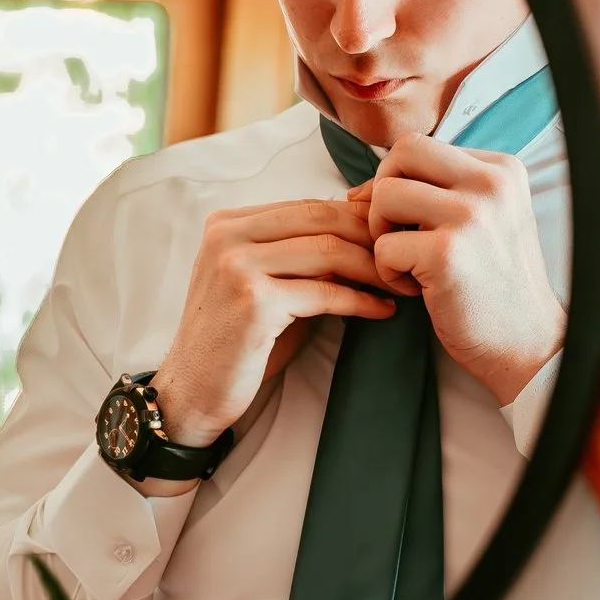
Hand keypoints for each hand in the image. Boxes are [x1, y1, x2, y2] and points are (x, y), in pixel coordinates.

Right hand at [147, 200, 395, 456]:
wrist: (192, 394)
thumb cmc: (237, 345)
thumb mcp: (264, 285)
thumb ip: (300, 255)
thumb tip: (366, 233)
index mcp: (227, 223)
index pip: (309, 205)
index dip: (359, 220)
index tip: (394, 240)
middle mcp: (227, 235)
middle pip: (323, 218)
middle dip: (374, 238)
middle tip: (407, 260)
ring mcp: (236, 265)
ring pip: (329, 250)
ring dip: (375, 269)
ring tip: (402, 286)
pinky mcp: (253, 301)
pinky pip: (325, 291)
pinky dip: (362, 300)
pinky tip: (382, 310)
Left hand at [353, 134, 563, 405]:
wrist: (527, 343)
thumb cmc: (494, 284)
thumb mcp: (482, 221)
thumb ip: (437, 192)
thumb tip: (361, 187)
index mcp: (502, 169)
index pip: (420, 146)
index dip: (396, 181)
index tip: (404, 220)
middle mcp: (491, 183)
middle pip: (401, 153)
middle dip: (382, 193)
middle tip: (396, 233)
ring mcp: (471, 215)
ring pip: (384, 195)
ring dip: (380, 234)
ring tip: (407, 263)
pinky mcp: (447, 253)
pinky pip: (383, 245)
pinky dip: (387, 272)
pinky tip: (416, 289)